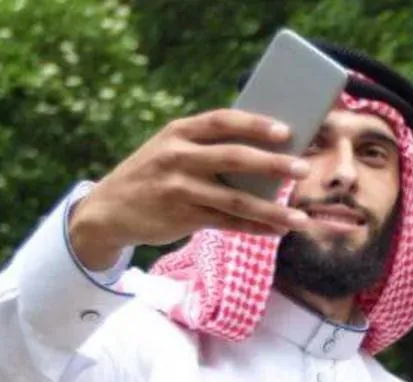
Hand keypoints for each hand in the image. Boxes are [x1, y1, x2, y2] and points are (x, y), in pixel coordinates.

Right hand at [68, 108, 311, 268]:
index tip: (286, 131)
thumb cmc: (155, 174)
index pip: (222, 121)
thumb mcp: (171, 150)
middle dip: (273, 164)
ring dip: (272, 211)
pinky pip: (227, 223)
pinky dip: (255, 227)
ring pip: (235, 201)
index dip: (255, 124)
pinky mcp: (182, 217)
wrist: (108, 211)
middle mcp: (178, 157)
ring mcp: (179, 189)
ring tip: (300, 220)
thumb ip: (208, 148)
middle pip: (234, 159)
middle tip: (304, 169)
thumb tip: (268, 155)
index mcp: (179, 132)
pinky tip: (277, 230)